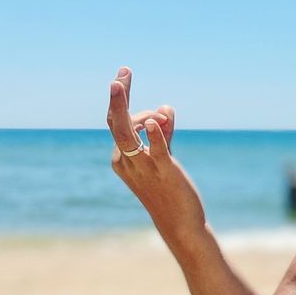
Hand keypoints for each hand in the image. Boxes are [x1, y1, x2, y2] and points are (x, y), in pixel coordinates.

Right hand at [107, 67, 205, 238]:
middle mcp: (126, 161)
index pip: (119, 123)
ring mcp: (143, 167)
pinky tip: (157, 120)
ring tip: (120, 83)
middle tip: (122, 72)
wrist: (180, 222)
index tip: (123, 75)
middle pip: (116, 123)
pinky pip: (155, 150)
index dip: (123, 99)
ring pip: (127, 133)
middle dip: (117, 96)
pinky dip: (154, 134)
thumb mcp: (163, 156)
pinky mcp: (163, 172)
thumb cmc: (168, 190)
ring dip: (125, 107)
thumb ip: (163, 132)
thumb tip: (165, 108)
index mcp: (121, 158)